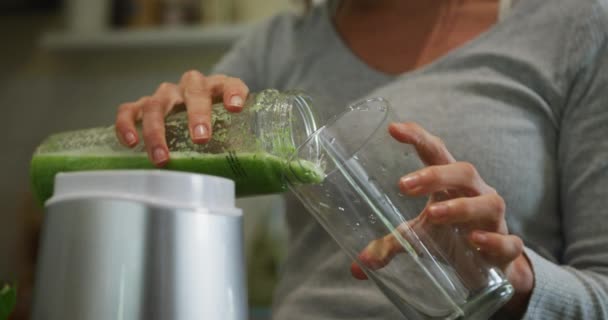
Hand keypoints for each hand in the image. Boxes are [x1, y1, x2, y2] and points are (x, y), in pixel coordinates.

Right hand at [115, 71, 248, 165]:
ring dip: (158, 131)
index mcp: (218, 88)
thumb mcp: (231, 131)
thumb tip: (249, 180)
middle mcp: (190, 87)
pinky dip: (127, 124)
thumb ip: (240, 148)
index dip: (234, 93)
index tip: (236, 108)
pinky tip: (130, 142)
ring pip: (157, 104)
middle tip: (201, 138)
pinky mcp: (143, 105)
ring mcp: (165, 95)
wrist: (192, 113)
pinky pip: (129, 110)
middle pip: (193, 92)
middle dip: (197, 115)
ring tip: (162, 158)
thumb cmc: (215, 125)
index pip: (230, 84)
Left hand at [350, 122, 533, 314]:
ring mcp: (494, 220)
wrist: (490, 268)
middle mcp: (476, 194)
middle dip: (436, 175)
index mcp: (451, 184)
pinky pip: (508, 241)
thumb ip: (390, 245)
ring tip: (433, 213)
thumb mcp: (419, 236)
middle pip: (464, 172)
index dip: (418, 137)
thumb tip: (358, 267)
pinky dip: (493, 240)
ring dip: (460, 206)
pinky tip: (474, 241)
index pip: (436, 152)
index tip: (393, 129)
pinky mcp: (507, 248)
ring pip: (488, 202)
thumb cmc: (451, 237)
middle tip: (403, 185)